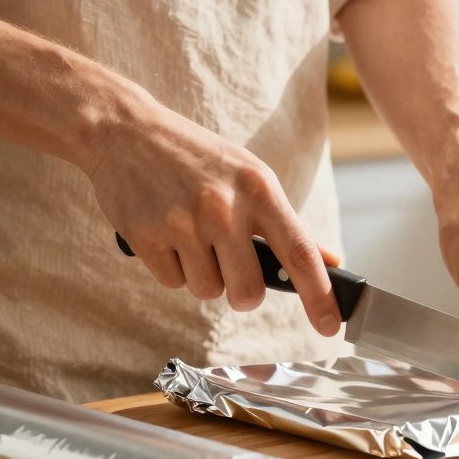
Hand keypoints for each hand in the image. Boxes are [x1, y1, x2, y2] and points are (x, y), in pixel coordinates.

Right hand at [80, 93, 341, 335]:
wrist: (126, 131)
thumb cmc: (198, 159)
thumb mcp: (250, 177)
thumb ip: (287, 225)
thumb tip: (331, 262)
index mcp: (259, 189)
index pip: (299, 252)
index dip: (319, 295)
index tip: (331, 326)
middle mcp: (223, 206)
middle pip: (249, 291)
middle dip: (243, 293)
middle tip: (230, 264)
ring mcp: (182, 221)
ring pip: (208, 291)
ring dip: (202, 276)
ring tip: (190, 235)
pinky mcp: (146, 235)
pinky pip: (172, 282)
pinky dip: (171, 267)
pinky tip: (165, 233)